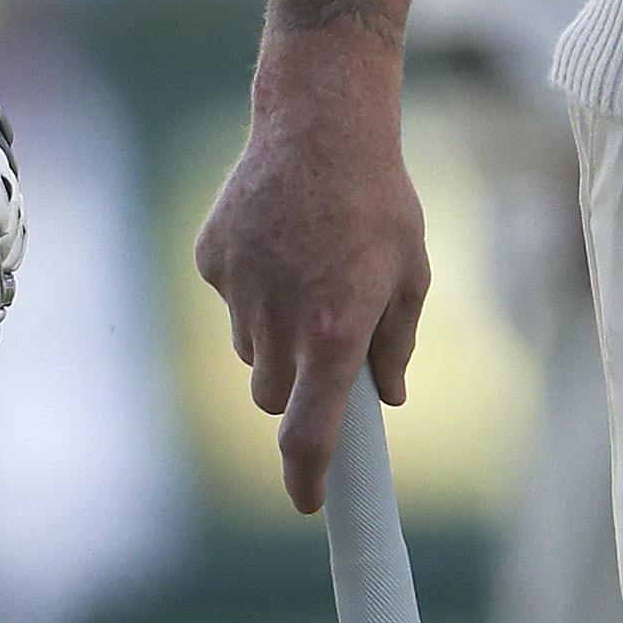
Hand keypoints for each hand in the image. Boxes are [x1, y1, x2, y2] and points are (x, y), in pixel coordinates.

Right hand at [192, 27, 431, 515]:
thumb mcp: (412, 274)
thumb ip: (397, 343)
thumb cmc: (380, 197)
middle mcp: (279, 321)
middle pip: (271, 397)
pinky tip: (279, 239)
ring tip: (308, 272)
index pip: (308, 436)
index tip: (310, 503)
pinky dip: (251, 287)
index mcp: (335, 333)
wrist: (320, 118)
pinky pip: (229, 297)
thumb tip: (388, 396)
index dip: (307, 480)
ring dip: (274, 336)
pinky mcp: (211, 258)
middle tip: (324, 347)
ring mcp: (238, 289)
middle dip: (295, 391)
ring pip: (249, 348)